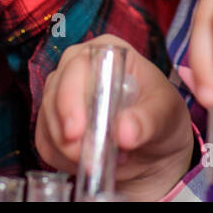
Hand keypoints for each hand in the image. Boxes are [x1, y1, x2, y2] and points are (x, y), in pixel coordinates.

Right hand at [36, 36, 195, 201]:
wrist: (155, 148)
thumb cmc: (162, 116)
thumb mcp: (166, 114)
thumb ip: (147, 121)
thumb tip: (124, 131)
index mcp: (106, 52)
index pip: (77, 65)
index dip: (71, 97)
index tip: (76, 131)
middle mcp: (77, 66)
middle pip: (55, 93)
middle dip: (68, 131)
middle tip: (91, 159)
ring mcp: (61, 93)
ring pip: (47, 120)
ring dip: (72, 149)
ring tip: (109, 158)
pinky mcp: (53, 122)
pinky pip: (46, 142)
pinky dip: (65, 159)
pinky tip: (92, 161)